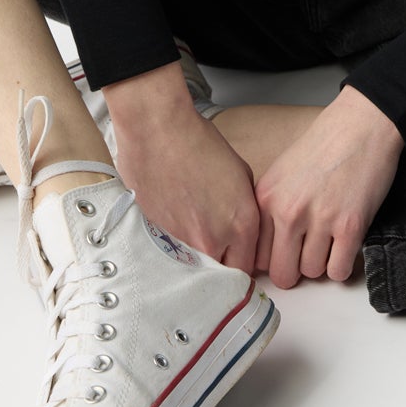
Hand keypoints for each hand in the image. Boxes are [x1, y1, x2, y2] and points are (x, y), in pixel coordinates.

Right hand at [112, 112, 260, 274]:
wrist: (158, 132)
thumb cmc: (198, 143)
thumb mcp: (241, 175)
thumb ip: (246, 211)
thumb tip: (243, 232)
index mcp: (242, 225)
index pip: (249, 268)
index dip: (243, 262)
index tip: (237, 257)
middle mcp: (214, 240)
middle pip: (224, 275)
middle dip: (222, 265)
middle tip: (216, 249)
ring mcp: (183, 243)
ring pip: (196, 270)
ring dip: (197, 258)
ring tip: (191, 233)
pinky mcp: (156, 239)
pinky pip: (171, 256)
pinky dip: (174, 248)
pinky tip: (173, 225)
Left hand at [253, 85, 404, 288]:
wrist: (361, 125)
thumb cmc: (324, 145)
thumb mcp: (281, 173)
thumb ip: (269, 210)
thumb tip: (266, 251)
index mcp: (266, 198)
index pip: (256, 257)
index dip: (272, 260)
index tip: (284, 256)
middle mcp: (288, 212)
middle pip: (283, 274)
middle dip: (295, 270)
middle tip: (307, 254)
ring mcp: (320, 220)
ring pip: (313, 274)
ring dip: (322, 263)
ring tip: (329, 239)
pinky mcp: (350, 226)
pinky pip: (339, 271)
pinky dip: (343, 265)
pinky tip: (344, 244)